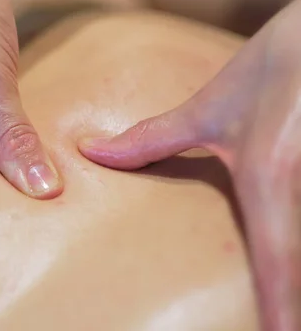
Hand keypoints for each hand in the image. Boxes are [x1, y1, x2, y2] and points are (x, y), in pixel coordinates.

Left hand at [79, 0, 300, 330]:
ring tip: (282, 298)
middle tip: (278, 323)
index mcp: (271, 182)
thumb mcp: (210, 108)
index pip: (278, 262)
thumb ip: (151, 140)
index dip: (282, 309)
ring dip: (299, 266)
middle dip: (295, 298)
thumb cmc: (273, 66)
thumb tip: (92, 154)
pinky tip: (290, 247)